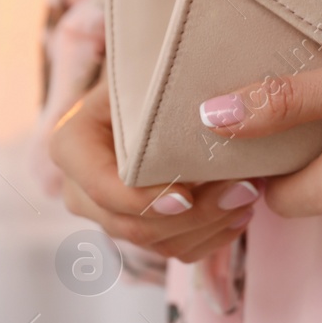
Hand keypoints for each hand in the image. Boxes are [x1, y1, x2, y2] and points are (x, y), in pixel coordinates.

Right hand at [50, 79, 260, 262]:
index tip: (188, 195)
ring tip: (250, 195)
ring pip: (159, 244)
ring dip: (211, 226)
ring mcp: (108, 217)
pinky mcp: (138, 231)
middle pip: (133, 225)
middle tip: (243, 189)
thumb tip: (217, 111)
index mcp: (71, 147)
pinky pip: (175, 250)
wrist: (144, 94)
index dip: (145, 200)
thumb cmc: (146, 76)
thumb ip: (160, 90)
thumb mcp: (143, 72)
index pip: (104, 189)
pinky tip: (241, 212)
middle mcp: (80, 190)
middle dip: (195, 214)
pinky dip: (212, 237)